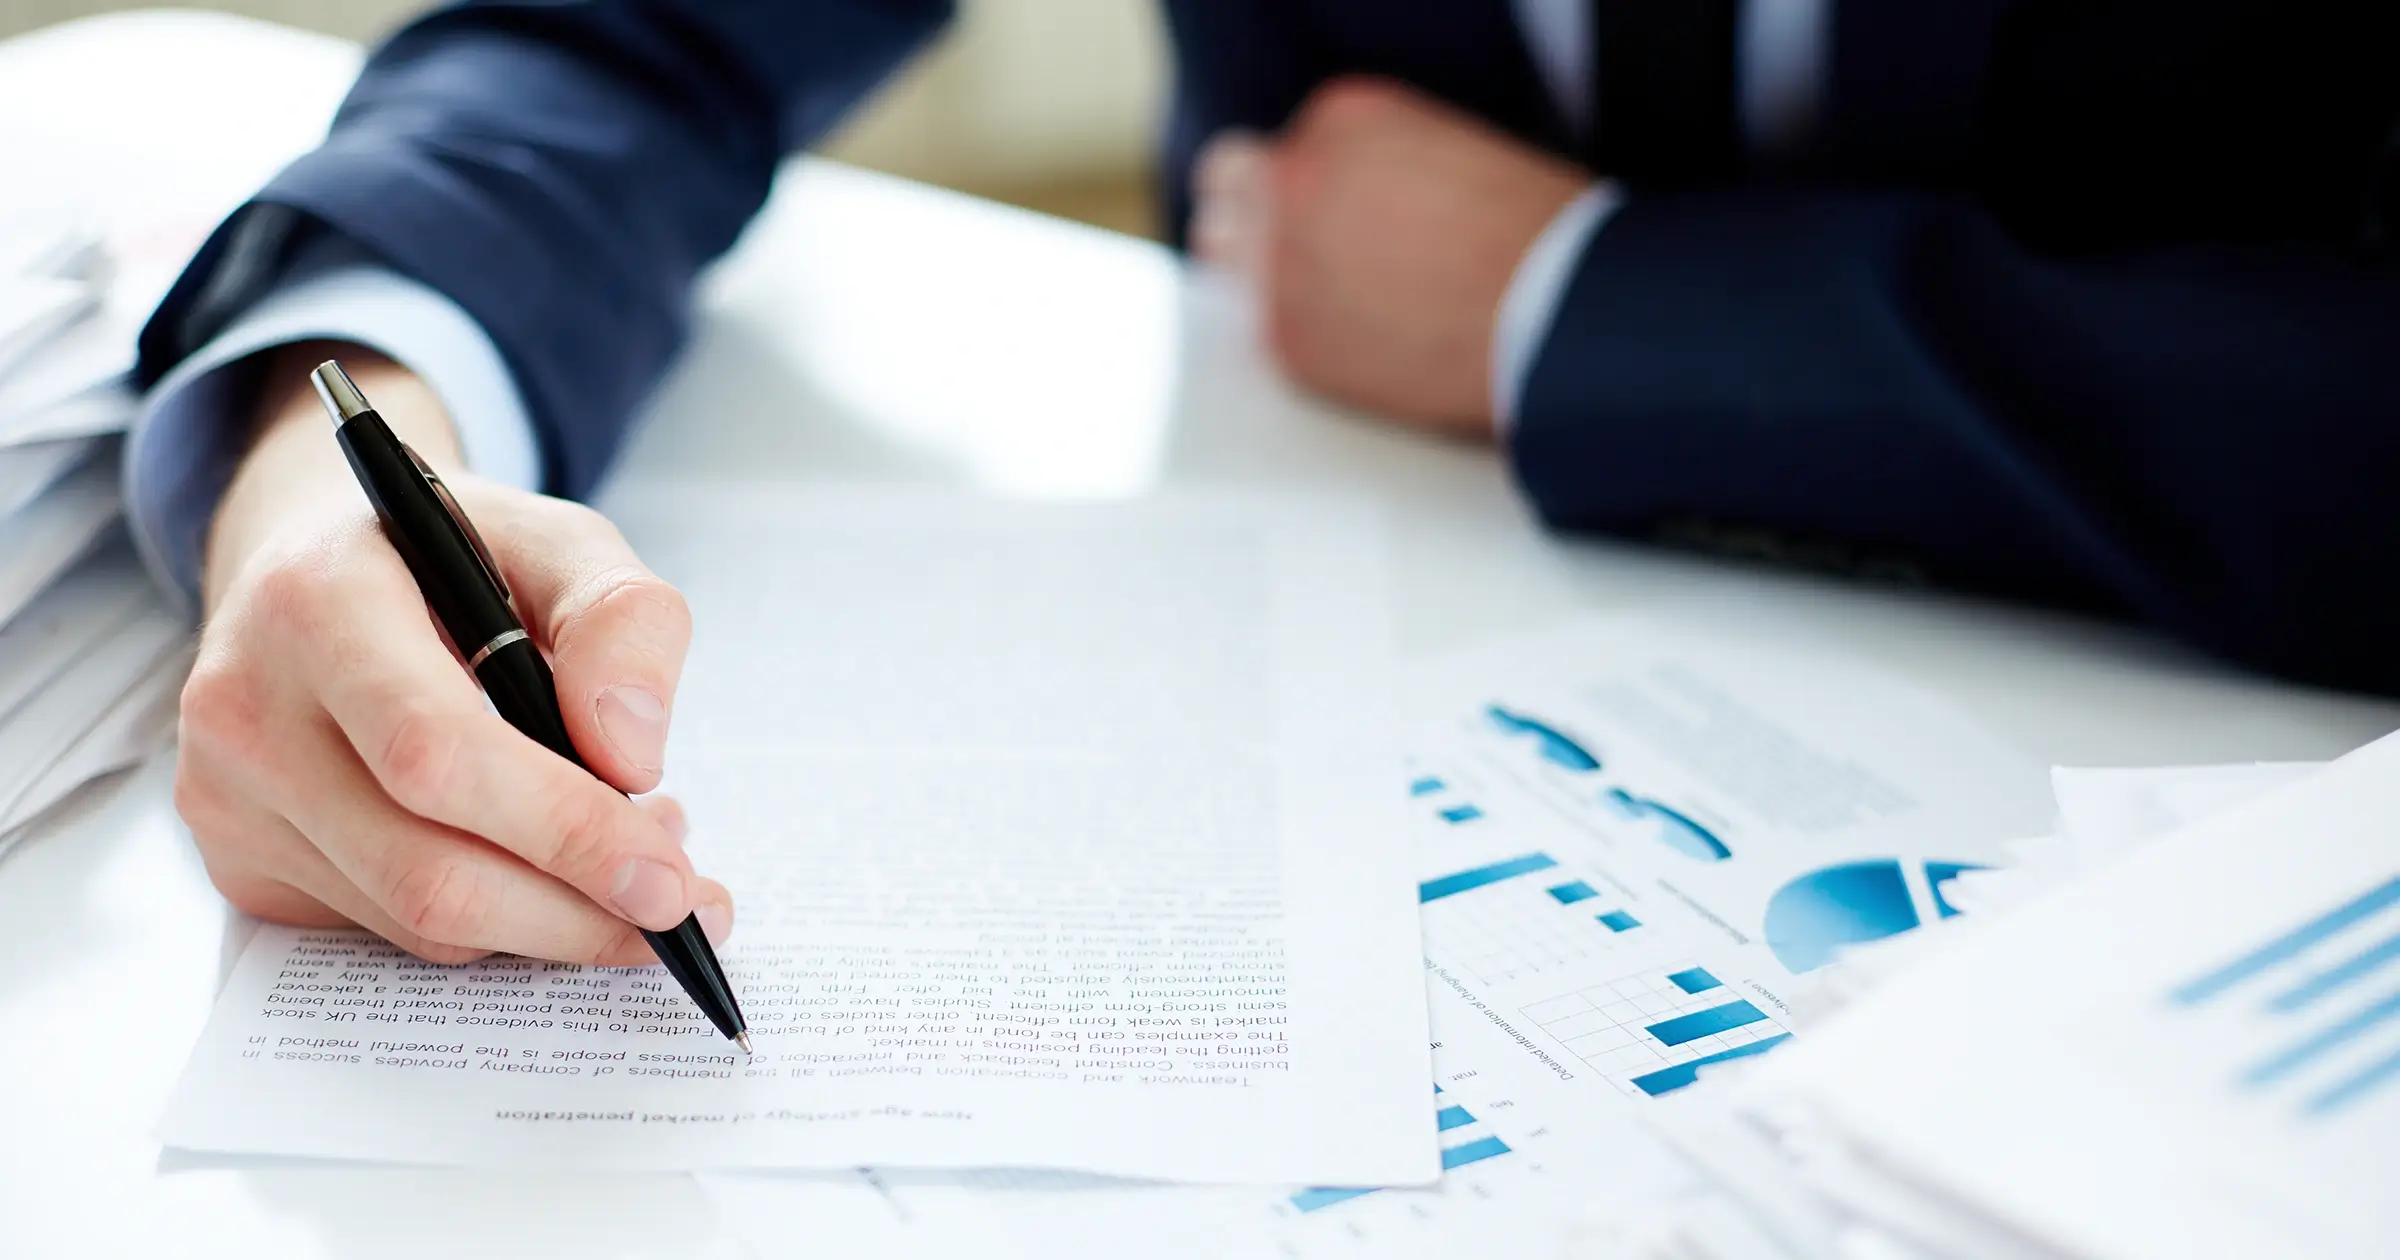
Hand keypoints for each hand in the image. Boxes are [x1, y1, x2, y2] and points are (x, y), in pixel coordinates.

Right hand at [175, 342, 729, 964]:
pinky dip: (493, 922)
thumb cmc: (451, 557)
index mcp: (316, 603)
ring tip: (631, 862)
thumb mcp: (560, 541)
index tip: (669, 880)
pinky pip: (390, 932)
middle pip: (426, 869)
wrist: (315, 570)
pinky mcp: (241, 861)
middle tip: (681, 905)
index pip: (436, 753)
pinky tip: (544, 869)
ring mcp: (228, 798)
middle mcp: (245, 707)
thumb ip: (621, 620)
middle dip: (577, 909)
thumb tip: (632, 757)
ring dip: (550, 919)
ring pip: (415, 920)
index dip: (563, 831)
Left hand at [1191, 77, 1590, 438]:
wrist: (1554, 317)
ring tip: (1328, 299)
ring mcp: (1278, 259)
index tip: (1336, 213)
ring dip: (1261, 272)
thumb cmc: (1534, 236)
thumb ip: (1375, 166)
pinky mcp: (1282, 338)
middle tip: (1302, 251)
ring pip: (1225, 258)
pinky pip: (1262, 332)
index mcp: (1341, 118)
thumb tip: (1351, 204)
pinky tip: (1358, 345)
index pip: (1282, 145)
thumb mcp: (1449, 152)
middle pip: (1228, 189)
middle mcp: (1294, 177)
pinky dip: (1300, 340)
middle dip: (1257, 216)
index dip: (1307, 185)